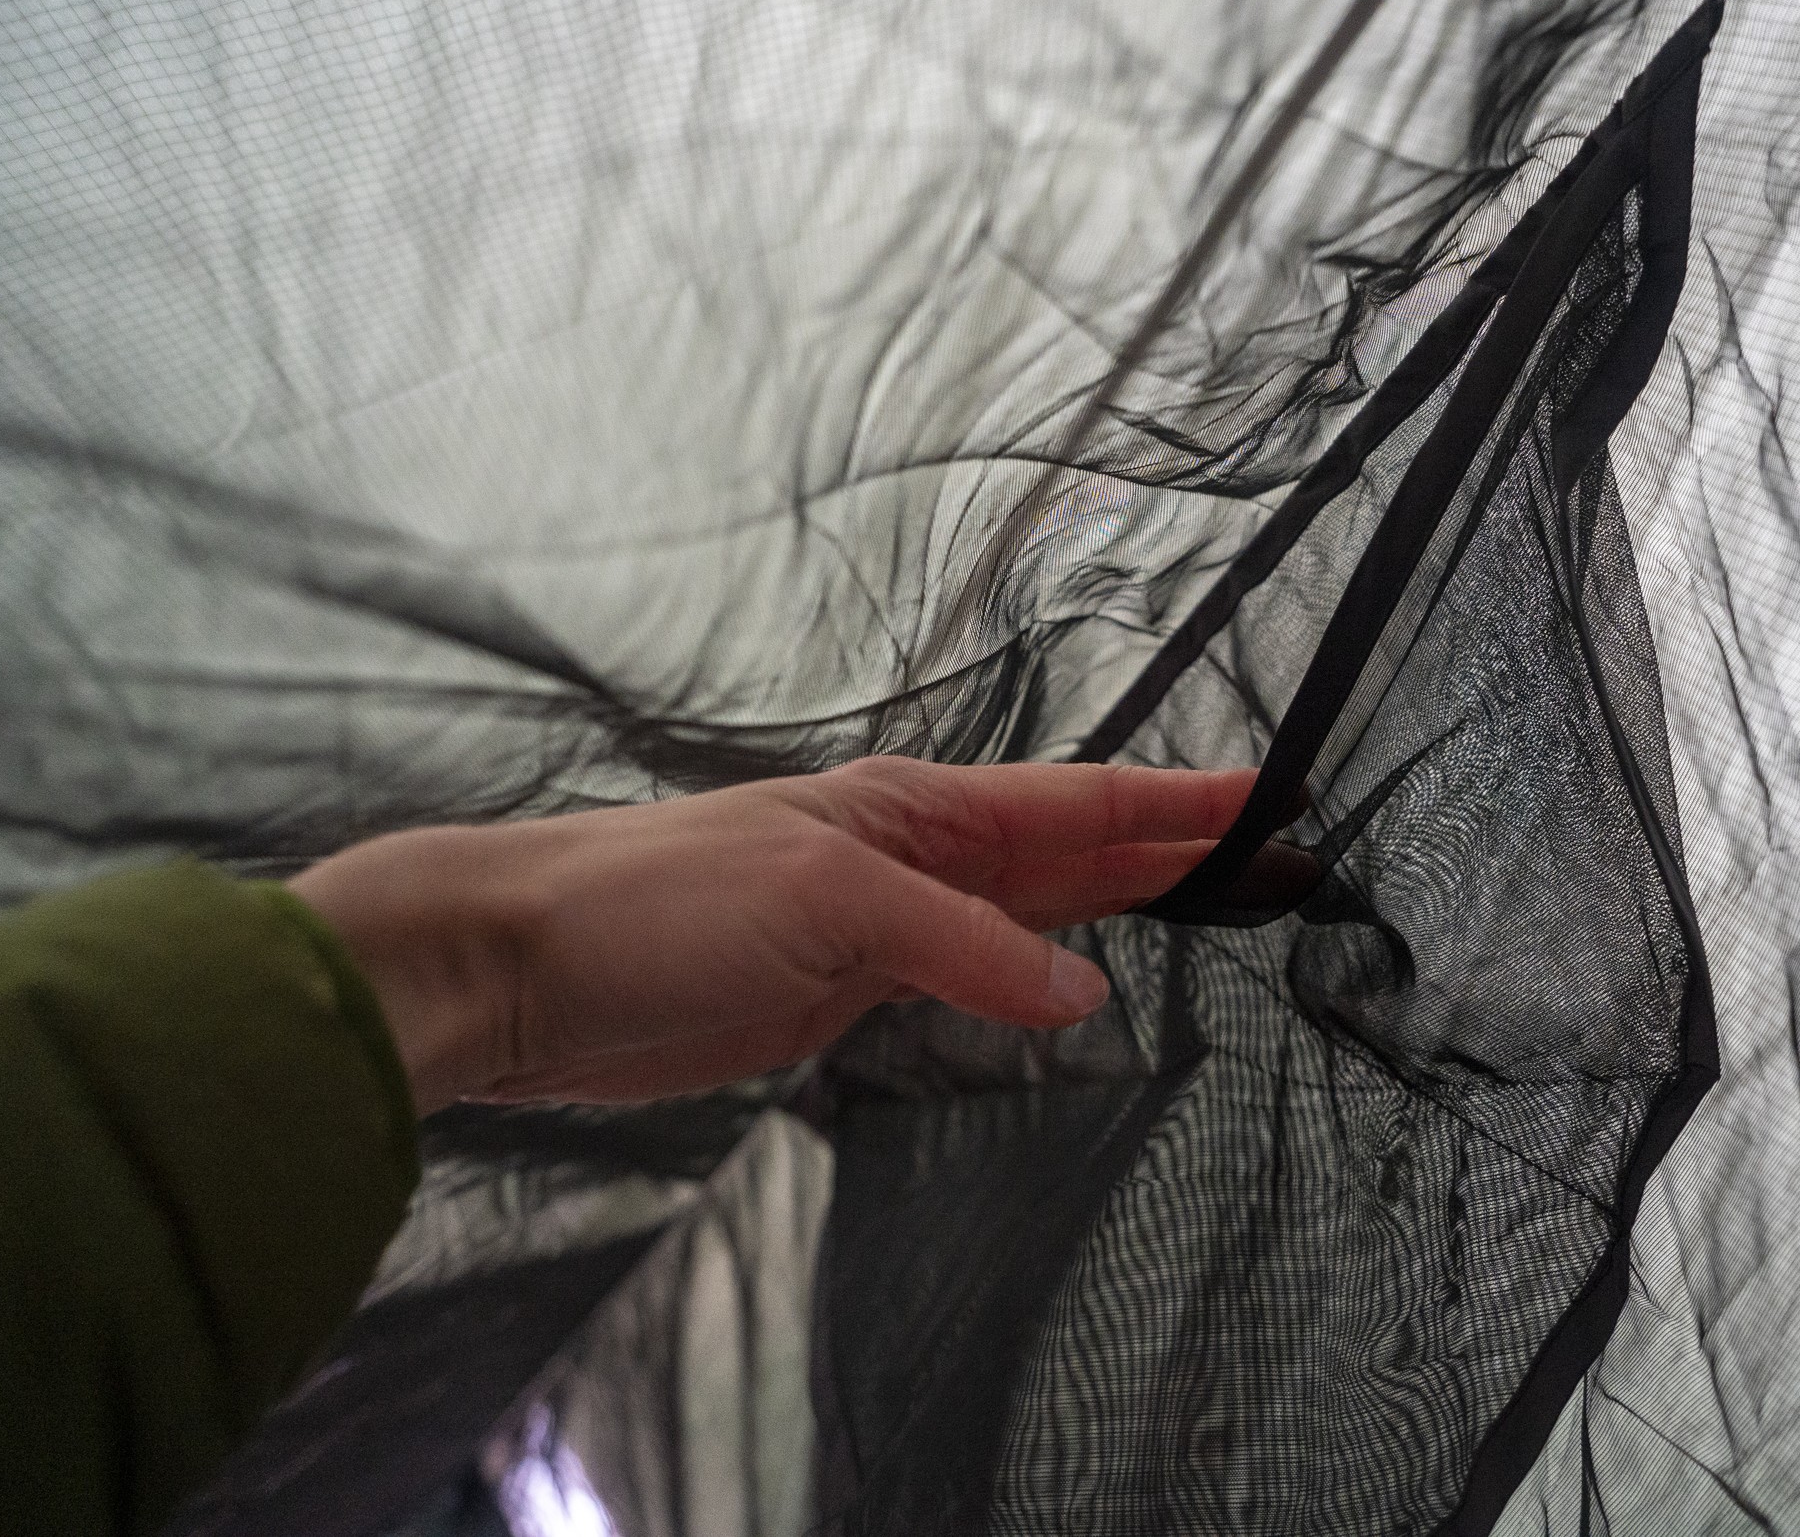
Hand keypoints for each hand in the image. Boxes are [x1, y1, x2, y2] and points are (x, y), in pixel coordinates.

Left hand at [288, 758, 1259, 1113]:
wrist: (521, 966)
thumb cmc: (658, 905)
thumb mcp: (830, 907)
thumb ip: (967, 949)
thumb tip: (1083, 998)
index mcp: (919, 811)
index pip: (1082, 801)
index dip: (1179, 806)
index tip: (1271, 800)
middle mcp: (913, 857)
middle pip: (1074, 852)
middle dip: (1174, 853)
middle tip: (1277, 862)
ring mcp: (881, 923)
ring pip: (1031, 913)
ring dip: (1118, 908)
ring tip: (1206, 904)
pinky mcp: (840, 989)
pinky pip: (971, 975)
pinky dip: (1034, 978)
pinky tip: (1072, 987)